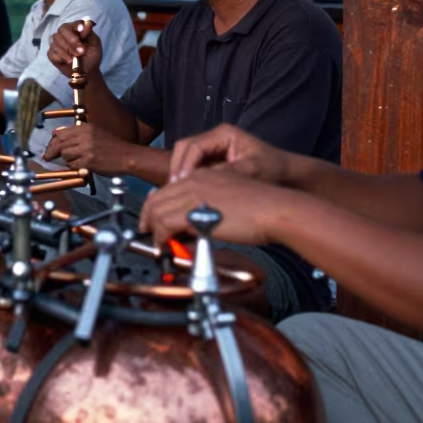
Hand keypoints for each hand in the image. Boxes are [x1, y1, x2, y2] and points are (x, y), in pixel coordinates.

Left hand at [42, 123, 126, 173]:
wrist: (127, 156)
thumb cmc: (112, 147)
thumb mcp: (96, 134)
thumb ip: (78, 134)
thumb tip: (57, 135)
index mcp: (85, 128)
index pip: (61, 133)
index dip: (52, 142)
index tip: (49, 148)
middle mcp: (85, 136)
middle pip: (60, 143)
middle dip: (51, 152)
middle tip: (47, 158)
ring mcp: (86, 149)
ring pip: (65, 155)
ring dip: (67, 160)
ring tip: (76, 161)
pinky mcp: (89, 161)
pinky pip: (73, 165)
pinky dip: (74, 168)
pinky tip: (82, 167)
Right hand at [46, 19, 102, 78]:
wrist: (87, 71)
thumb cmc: (91, 55)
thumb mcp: (94, 44)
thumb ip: (89, 33)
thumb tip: (86, 23)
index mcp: (75, 28)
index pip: (73, 23)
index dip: (76, 28)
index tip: (82, 35)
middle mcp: (64, 33)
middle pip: (62, 30)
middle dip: (71, 41)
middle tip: (81, 52)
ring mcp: (56, 43)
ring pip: (56, 41)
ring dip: (67, 51)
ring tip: (76, 58)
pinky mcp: (51, 53)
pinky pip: (52, 52)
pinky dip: (61, 57)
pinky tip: (69, 61)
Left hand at [138, 169, 293, 246]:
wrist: (274, 209)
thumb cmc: (261, 209)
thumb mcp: (229, 201)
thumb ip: (208, 207)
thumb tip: (193, 225)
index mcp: (203, 176)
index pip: (168, 188)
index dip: (157, 206)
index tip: (155, 220)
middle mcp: (194, 180)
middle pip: (157, 197)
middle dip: (149, 217)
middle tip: (148, 234)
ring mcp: (192, 193)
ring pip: (157, 209)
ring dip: (154, 229)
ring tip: (159, 244)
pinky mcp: (193, 210)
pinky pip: (164, 223)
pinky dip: (160, 237)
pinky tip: (166, 246)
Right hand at [168, 124, 289, 184]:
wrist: (287, 175)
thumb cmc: (273, 169)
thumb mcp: (251, 171)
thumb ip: (226, 173)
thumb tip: (201, 182)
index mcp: (224, 134)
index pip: (195, 146)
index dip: (185, 164)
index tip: (182, 183)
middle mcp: (215, 138)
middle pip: (184, 148)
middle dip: (177, 167)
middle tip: (174, 188)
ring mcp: (212, 148)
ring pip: (185, 157)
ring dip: (180, 173)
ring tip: (178, 192)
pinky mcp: (212, 160)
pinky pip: (192, 166)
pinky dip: (187, 178)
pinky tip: (186, 193)